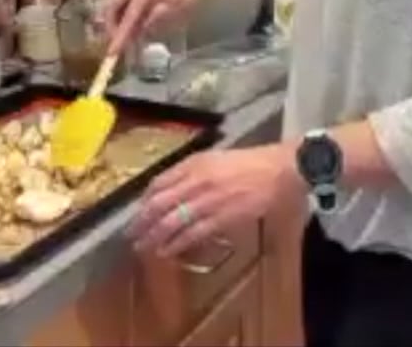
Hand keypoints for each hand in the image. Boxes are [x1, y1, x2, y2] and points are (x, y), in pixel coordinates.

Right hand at [105, 0, 212, 51]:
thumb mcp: (173, 14)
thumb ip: (152, 23)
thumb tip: (135, 34)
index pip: (128, 17)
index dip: (120, 36)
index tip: (112, 52)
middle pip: (112, 7)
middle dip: (112, 26)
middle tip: (117, 44)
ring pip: (116, 6)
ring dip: (117, 23)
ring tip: (125, 39)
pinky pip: (124, 5)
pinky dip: (124, 18)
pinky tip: (133, 30)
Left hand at [128, 144, 297, 258]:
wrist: (279, 171)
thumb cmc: (252, 163)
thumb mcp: (217, 159)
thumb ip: (194, 171)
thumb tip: (175, 187)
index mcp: (194, 164)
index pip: (159, 183)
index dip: (144, 200)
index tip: (138, 211)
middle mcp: (195, 181)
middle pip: (159, 204)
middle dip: (142, 221)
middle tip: (132, 234)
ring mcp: (206, 201)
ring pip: (171, 221)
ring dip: (154, 236)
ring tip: (144, 246)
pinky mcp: (220, 218)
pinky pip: (191, 234)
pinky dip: (176, 244)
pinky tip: (167, 251)